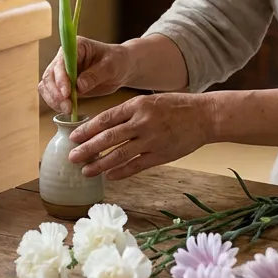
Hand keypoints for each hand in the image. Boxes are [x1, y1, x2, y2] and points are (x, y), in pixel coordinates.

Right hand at [38, 37, 128, 115]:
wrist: (120, 69)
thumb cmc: (117, 61)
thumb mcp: (111, 66)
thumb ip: (95, 75)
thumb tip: (79, 86)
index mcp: (76, 46)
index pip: (61, 62)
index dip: (61, 77)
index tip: (67, 92)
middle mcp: (64, 57)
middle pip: (50, 75)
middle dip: (55, 92)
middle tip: (67, 106)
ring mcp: (62, 71)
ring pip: (47, 86)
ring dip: (54, 99)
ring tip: (68, 110)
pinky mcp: (63, 84)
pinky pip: (52, 94)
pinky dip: (56, 103)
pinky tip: (67, 110)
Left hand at [67, 93, 215, 180]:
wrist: (204, 116)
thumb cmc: (175, 107)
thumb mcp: (149, 101)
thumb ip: (128, 113)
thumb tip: (103, 127)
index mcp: (136, 105)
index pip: (105, 119)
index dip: (86, 130)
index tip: (72, 138)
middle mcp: (142, 122)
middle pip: (108, 138)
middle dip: (87, 149)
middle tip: (72, 158)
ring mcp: (152, 140)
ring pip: (119, 154)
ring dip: (100, 164)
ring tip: (86, 171)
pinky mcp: (161, 155)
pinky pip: (136, 165)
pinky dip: (121, 172)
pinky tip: (109, 176)